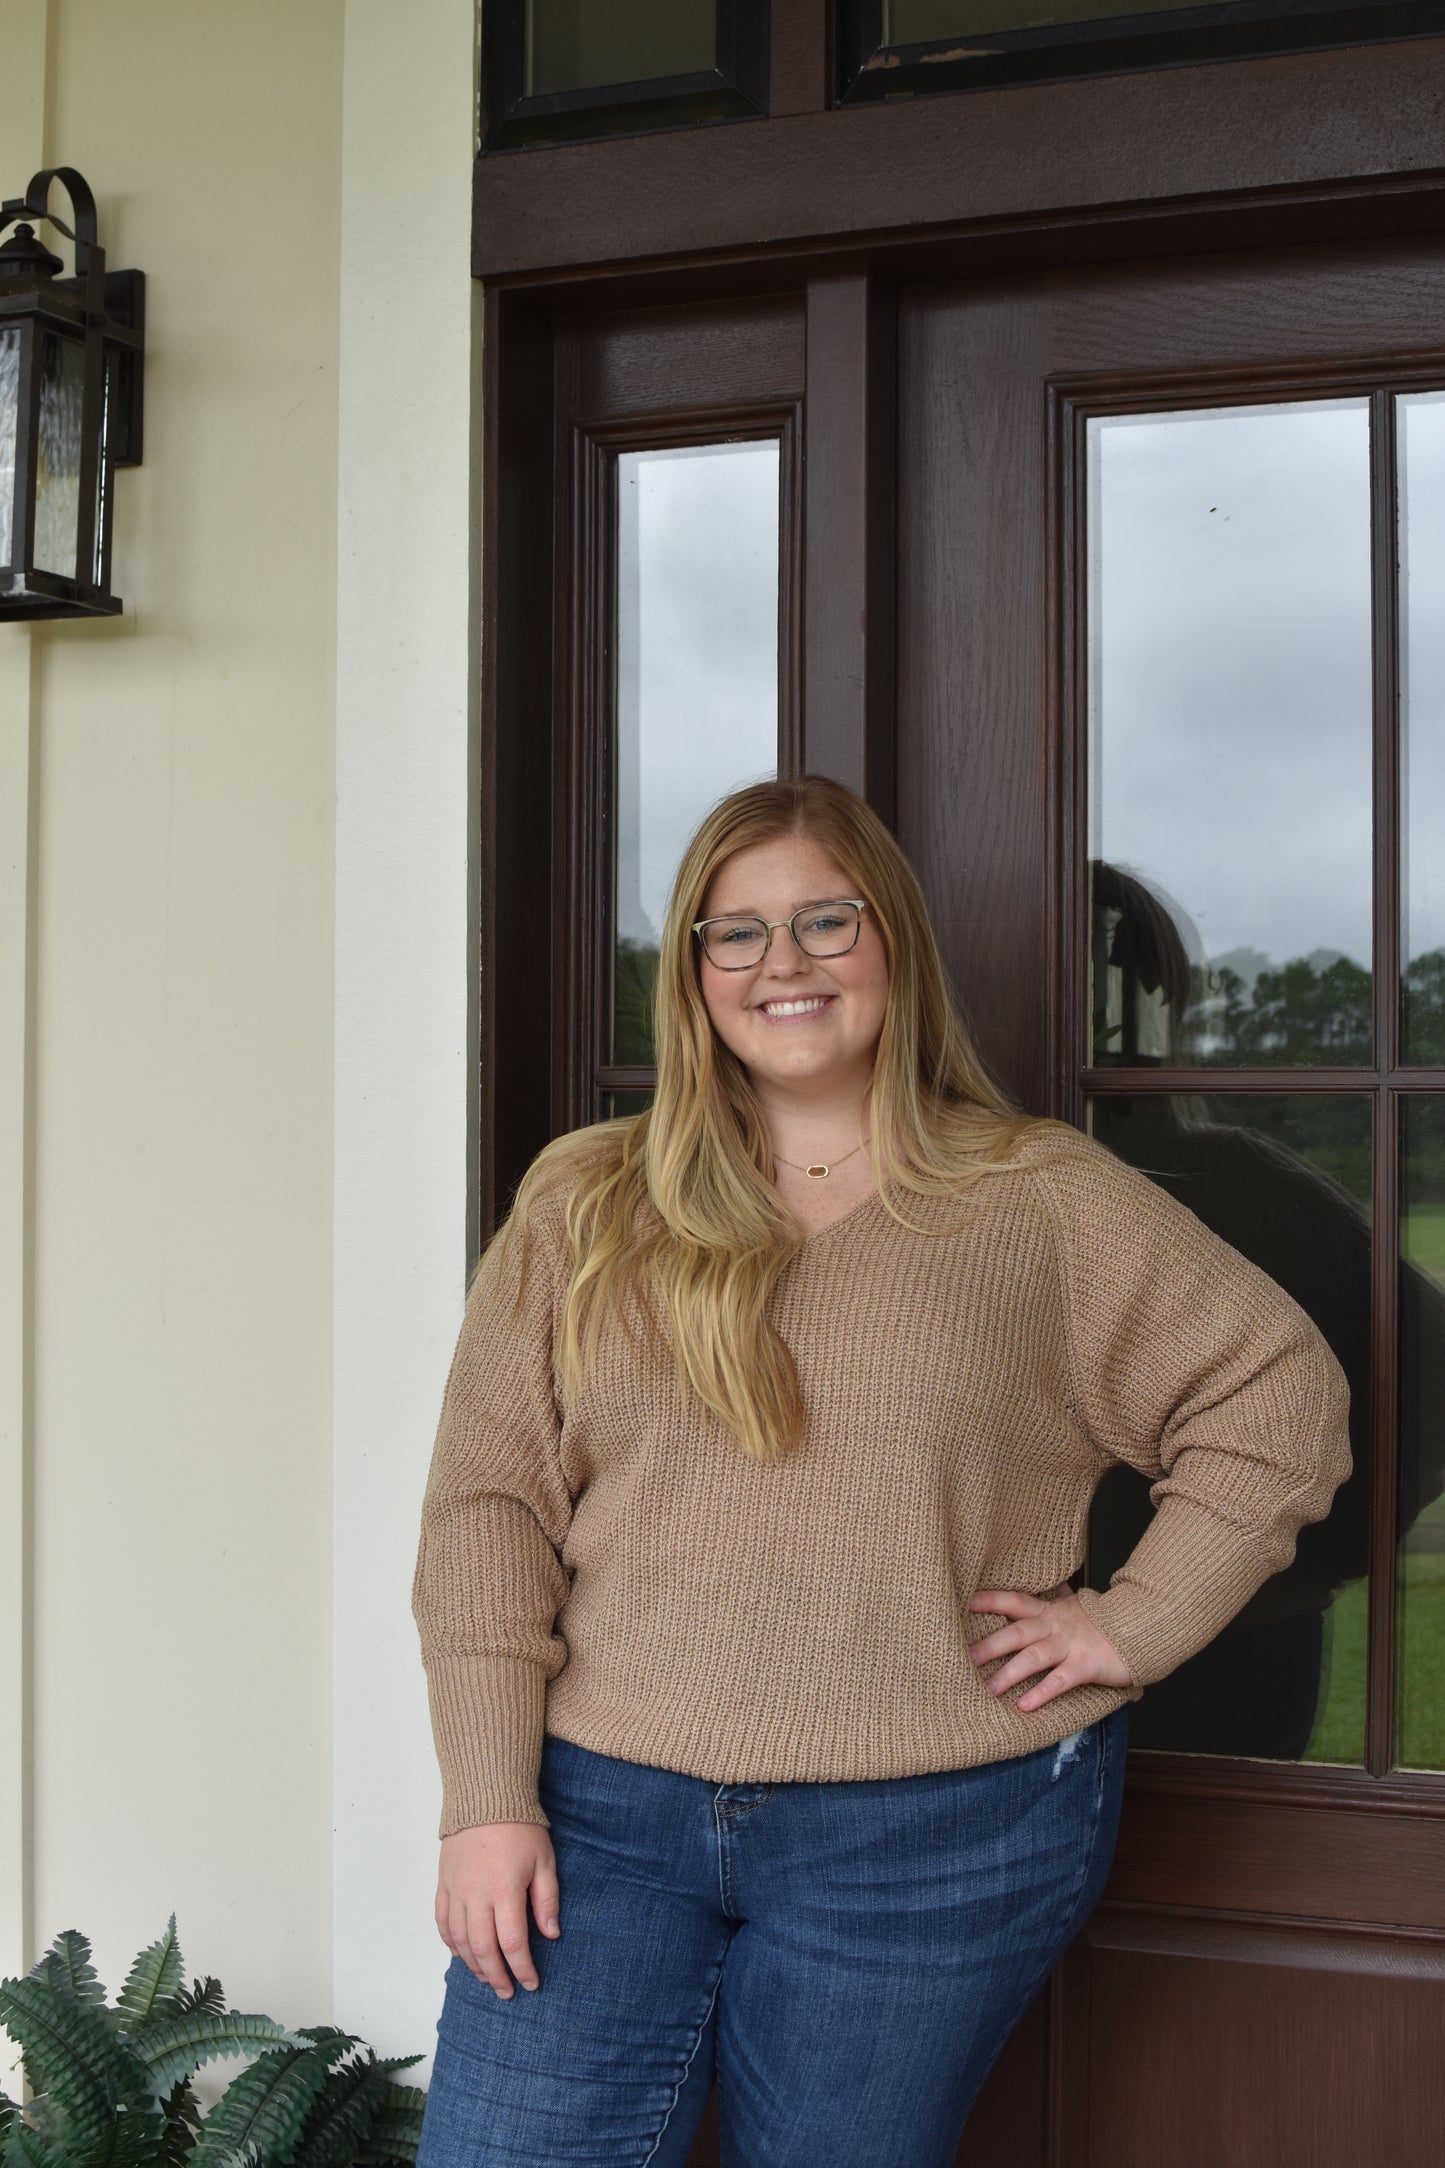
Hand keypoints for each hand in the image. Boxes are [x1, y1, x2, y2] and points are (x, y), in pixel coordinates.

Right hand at [435, 1822, 561, 1998]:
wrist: (485, 1797)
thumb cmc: (520, 1828)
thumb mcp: (544, 1861)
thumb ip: (547, 1900)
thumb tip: (551, 1935)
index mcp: (504, 1892)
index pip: (512, 1944)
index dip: (522, 1968)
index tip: (530, 1983)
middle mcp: (476, 1897)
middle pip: (483, 1949)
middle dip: (497, 1976)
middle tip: (507, 1992)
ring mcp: (456, 1891)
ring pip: (460, 1941)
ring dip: (473, 1965)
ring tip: (488, 1978)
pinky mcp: (443, 1884)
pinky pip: (442, 1922)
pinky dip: (450, 1943)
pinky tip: (461, 1954)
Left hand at [967, 1585, 1133, 1711]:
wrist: (1139, 1626)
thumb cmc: (1100, 1623)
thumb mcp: (1069, 1610)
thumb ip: (1045, 1611)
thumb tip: (1017, 1612)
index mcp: (1048, 1611)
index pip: (1014, 1601)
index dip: (990, 1601)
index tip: (966, 1604)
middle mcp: (1055, 1626)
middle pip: (1016, 1632)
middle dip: (989, 1646)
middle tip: (964, 1658)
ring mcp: (1069, 1645)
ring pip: (1033, 1658)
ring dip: (1009, 1673)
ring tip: (988, 1689)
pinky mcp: (1085, 1665)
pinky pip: (1059, 1681)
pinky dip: (1041, 1693)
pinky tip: (1023, 1706)